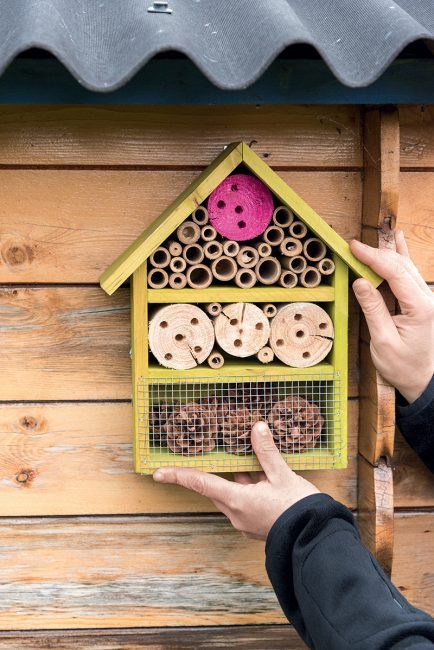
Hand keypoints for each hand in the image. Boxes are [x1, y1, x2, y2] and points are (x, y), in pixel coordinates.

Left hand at [153, 421, 318, 539]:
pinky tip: (264, 479)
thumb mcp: (283, 475)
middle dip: (216, 471)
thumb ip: (267, 451)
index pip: (200, 484)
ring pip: (232, 494)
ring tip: (249, 460)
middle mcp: (236, 514)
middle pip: (217, 488)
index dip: (179, 475)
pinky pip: (244, 503)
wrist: (315, 539)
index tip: (158, 473)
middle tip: (214, 454)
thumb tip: (257, 427)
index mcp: (237, 500)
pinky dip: (248, 489)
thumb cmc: (299, 509)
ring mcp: (246, 522)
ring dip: (238, 479)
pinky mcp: (256, 525)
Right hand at [350, 231, 433, 402]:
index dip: (373, 257)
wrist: (423, 380)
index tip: (354, 247)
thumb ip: (373, 309)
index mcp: (420, 308)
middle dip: (376, 252)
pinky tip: (398, 242)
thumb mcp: (383, 341)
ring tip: (367, 243)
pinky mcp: (422, 302)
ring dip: (386, 254)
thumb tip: (360, 282)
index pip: (394, 273)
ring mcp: (427, 299)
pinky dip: (400, 258)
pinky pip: (410, 274)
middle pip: (401, 265)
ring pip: (407, 267)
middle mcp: (427, 299)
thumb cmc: (403, 367)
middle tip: (353, 246)